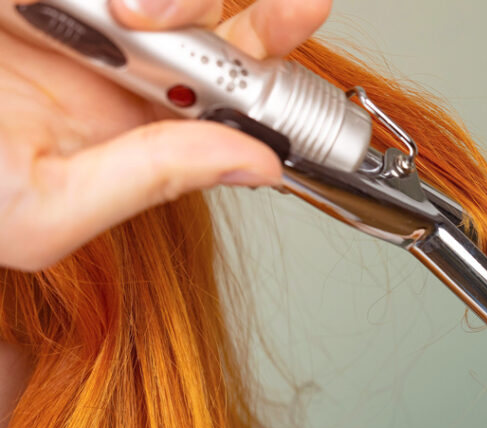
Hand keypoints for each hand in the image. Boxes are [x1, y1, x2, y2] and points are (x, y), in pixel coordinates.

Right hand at [0, 0, 331, 270]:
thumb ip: (155, 180)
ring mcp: (90, 9)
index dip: (283, 30)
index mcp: (149, 113)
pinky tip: (81, 4)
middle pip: (225, 0)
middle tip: (159, 14)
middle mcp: (129, 50)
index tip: (295, 13)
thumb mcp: (50, 208)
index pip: (247, 67)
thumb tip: (260, 164)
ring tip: (125, 10)